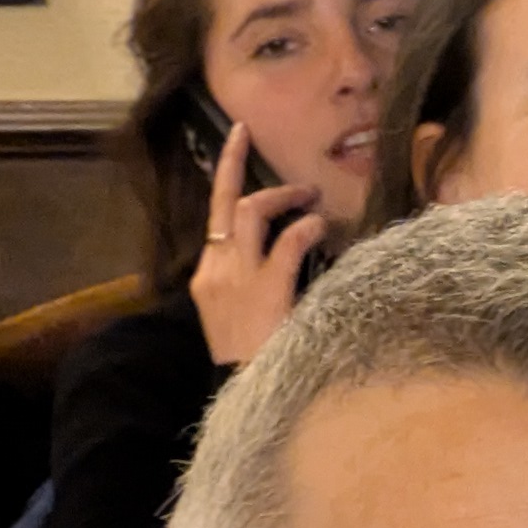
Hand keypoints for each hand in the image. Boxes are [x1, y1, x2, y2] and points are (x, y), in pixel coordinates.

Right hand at [190, 123, 318, 367]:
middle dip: (236, 164)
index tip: (233, 148)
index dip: (224, 180)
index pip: (214, 217)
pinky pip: (286, 243)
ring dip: (283, 195)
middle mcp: (216, 269)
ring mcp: (238, 277)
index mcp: (207, 276)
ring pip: (252, 212)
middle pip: (225, 202)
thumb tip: (278, 257)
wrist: (245, 391)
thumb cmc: (251, 360)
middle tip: (247, 136)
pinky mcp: (265, 288)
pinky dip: (305, 228)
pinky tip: (321, 224)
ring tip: (308, 192)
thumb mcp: (238, 318)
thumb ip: (250, 284)